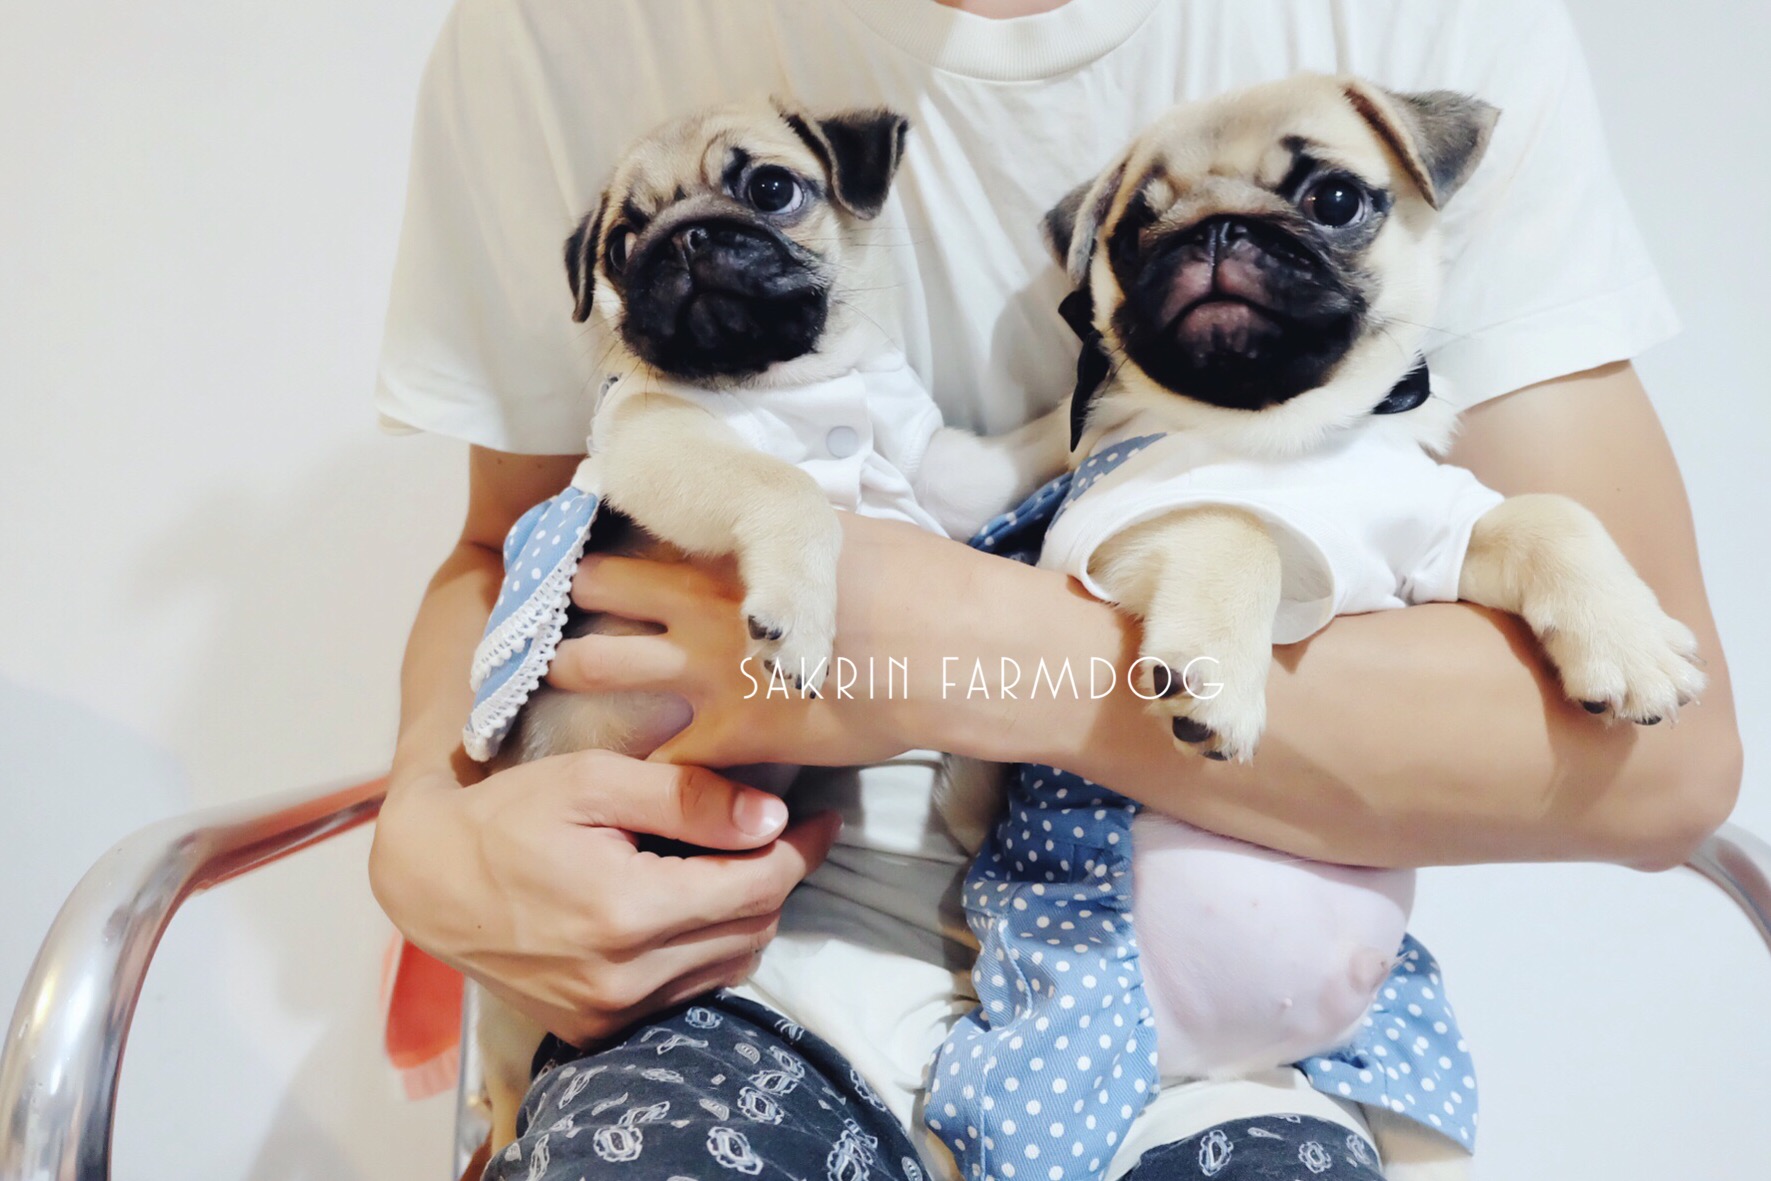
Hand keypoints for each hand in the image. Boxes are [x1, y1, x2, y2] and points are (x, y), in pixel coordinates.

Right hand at [368, 752, 840, 1045]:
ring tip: (737, 864)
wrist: (428, 880)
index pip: (757, 885)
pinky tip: (693, 907)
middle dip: (778, 876)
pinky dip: (708, 950)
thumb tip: (772, 816)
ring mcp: (609, 1012)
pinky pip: (688, 992)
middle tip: (779, 831)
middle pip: (752, 927)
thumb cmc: (508, 816)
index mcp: (626, 910)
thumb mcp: (593, 781)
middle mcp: (623, 976)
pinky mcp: (596, 1029)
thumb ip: (686, 797)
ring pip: (729, 965)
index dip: (802, 849)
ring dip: (748, 914)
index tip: (823, 817)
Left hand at [545, 516, 973, 767]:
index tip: (581, 550)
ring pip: (596, 665)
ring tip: (553, 681)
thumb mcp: (837, 534)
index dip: (604, 541)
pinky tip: (628, 773)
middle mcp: (698, 604)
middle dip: (566, 599)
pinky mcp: (731, 734)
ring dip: (573, 670)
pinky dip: (642, 767)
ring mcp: (706, 670)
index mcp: (726, 548)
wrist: (944, 650)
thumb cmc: (909, 581)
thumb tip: (772, 539)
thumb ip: (783, 544)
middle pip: (595, 589)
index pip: (638, 532)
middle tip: (551, 610)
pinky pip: (661, 758)